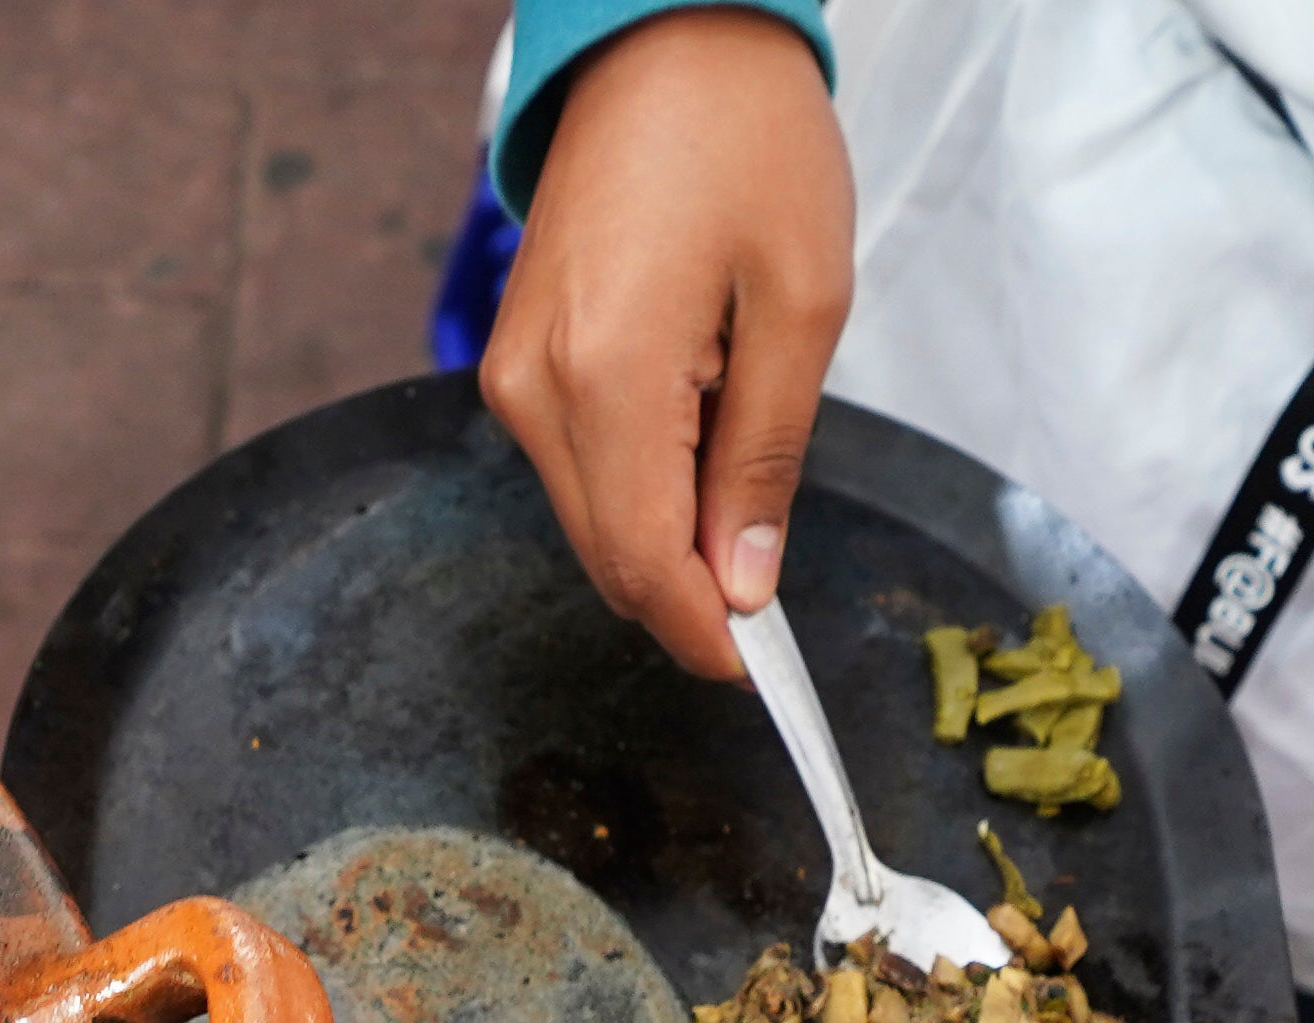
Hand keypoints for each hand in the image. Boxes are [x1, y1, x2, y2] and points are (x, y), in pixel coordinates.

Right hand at [481, 7, 852, 680]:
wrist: (663, 41)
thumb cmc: (746, 142)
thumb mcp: (801, 304)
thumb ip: (766, 457)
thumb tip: (744, 583)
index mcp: (605, 376)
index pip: (642, 563)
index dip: (701, 634)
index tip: (760, 669)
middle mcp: (534, 390)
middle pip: (606, 556)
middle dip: (686, 593)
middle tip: (771, 594)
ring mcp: (513, 377)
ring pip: (589, 518)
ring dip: (664, 532)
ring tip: (742, 464)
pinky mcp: (515, 361)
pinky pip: (576, 464)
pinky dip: (638, 483)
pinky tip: (697, 434)